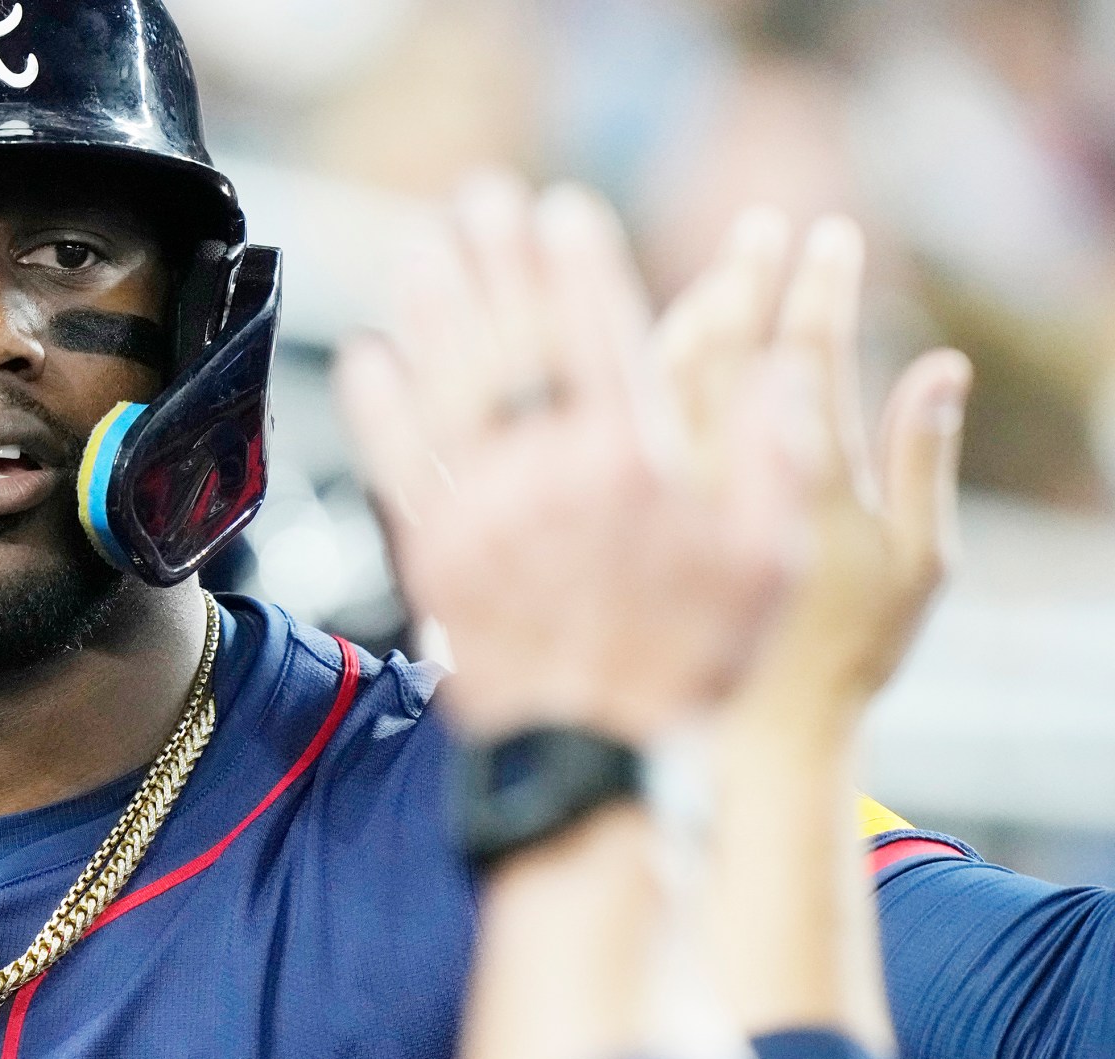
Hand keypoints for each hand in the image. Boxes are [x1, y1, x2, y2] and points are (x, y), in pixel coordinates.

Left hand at [337, 175, 798, 744]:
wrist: (594, 760)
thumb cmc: (692, 666)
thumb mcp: (771, 564)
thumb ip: (777, 460)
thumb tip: (788, 369)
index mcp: (638, 464)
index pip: (604, 338)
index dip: (579, 266)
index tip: (564, 210)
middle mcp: (552, 478)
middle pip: (516, 344)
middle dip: (500, 265)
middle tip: (480, 200)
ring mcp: (485, 516)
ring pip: (450, 391)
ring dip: (434, 313)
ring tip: (423, 249)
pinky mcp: (435, 559)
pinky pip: (398, 468)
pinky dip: (381, 411)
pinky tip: (367, 359)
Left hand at [659, 209, 970, 737]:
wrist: (732, 742)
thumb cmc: (842, 656)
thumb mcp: (915, 570)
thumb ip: (927, 461)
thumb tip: (946, 363)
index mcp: (799, 486)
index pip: (805, 355)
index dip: (818, 288)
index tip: (829, 235)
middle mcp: (715, 486)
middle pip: (717, 349)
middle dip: (743, 275)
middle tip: (760, 224)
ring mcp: (657, 501)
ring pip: (647, 380)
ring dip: (684, 311)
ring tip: (715, 276)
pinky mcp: (610, 522)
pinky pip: (597, 424)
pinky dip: (620, 370)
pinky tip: (649, 342)